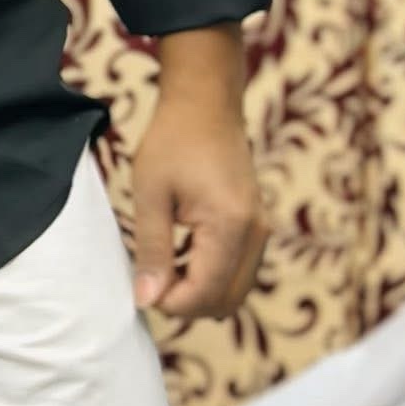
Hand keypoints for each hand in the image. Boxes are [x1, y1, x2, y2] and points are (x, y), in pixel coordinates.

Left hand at [129, 99, 269, 321]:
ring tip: (164, 264)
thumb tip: (146, 299)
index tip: (143, 287)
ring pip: (236, 290)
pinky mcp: (257, 226)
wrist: (206, 103)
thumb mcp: (151, 193)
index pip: (206, 293)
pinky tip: (181, 254)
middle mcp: (256, 234)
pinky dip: (212, 275)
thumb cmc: (173, 141)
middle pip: (226, 301)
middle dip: (188, 303)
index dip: (172, 303)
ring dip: (200, 291)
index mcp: (231, 226)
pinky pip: (239, 270)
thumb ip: (152, 250)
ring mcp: (261, 230)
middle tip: (152, 279)